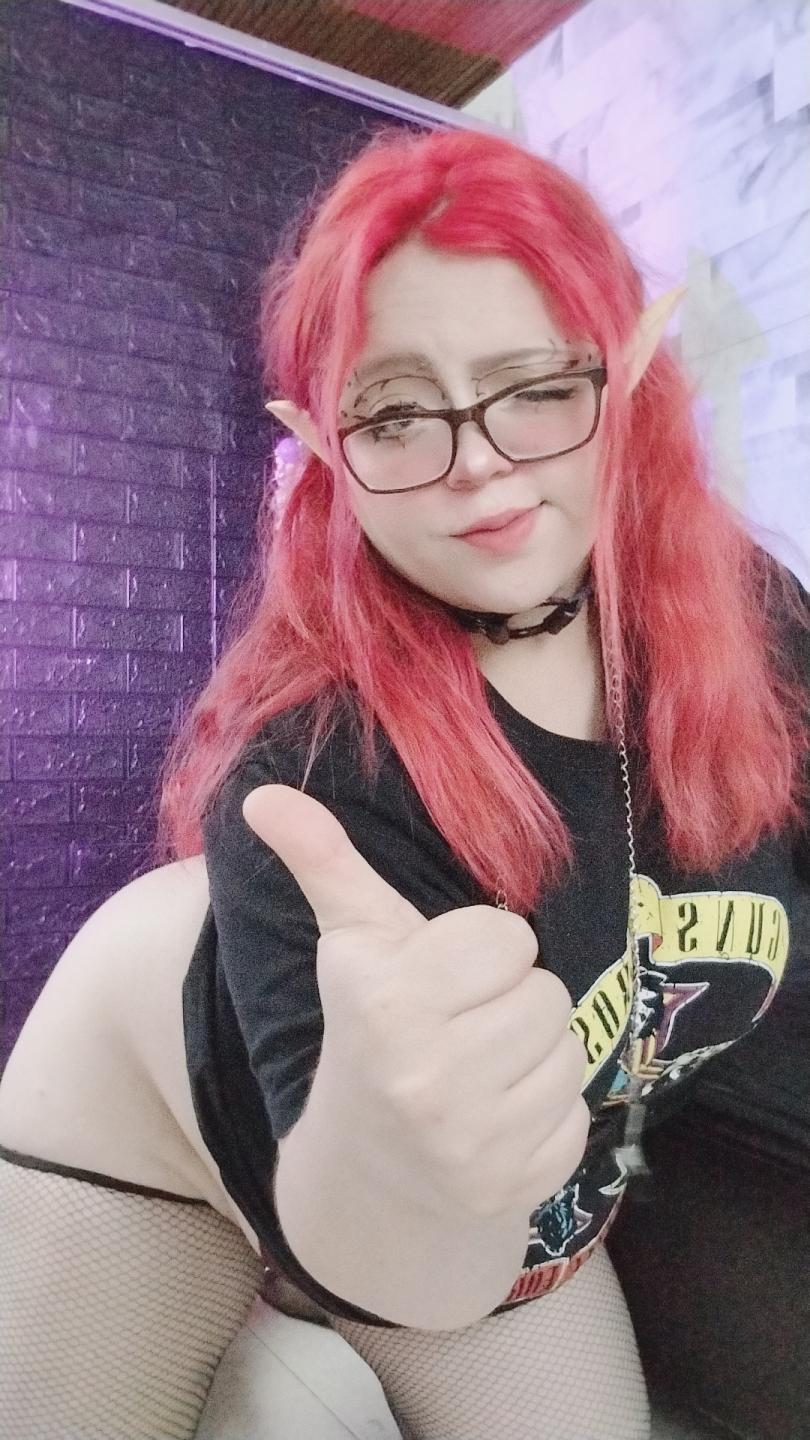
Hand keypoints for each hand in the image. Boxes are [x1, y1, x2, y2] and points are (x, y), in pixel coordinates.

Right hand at [244, 785, 589, 1219]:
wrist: (366, 1180)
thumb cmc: (371, 1029)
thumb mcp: (350, 945)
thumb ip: (322, 862)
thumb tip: (265, 795)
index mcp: (383, 999)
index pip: (508, 937)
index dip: (482, 951)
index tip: (443, 978)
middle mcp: (424, 1075)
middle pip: (545, 992)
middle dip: (510, 1000)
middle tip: (464, 1025)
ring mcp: (471, 1142)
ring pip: (570, 1051)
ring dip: (535, 1055)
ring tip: (481, 1069)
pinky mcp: (516, 1188)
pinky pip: (577, 1117)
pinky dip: (546, 1115)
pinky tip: (497, 1120)